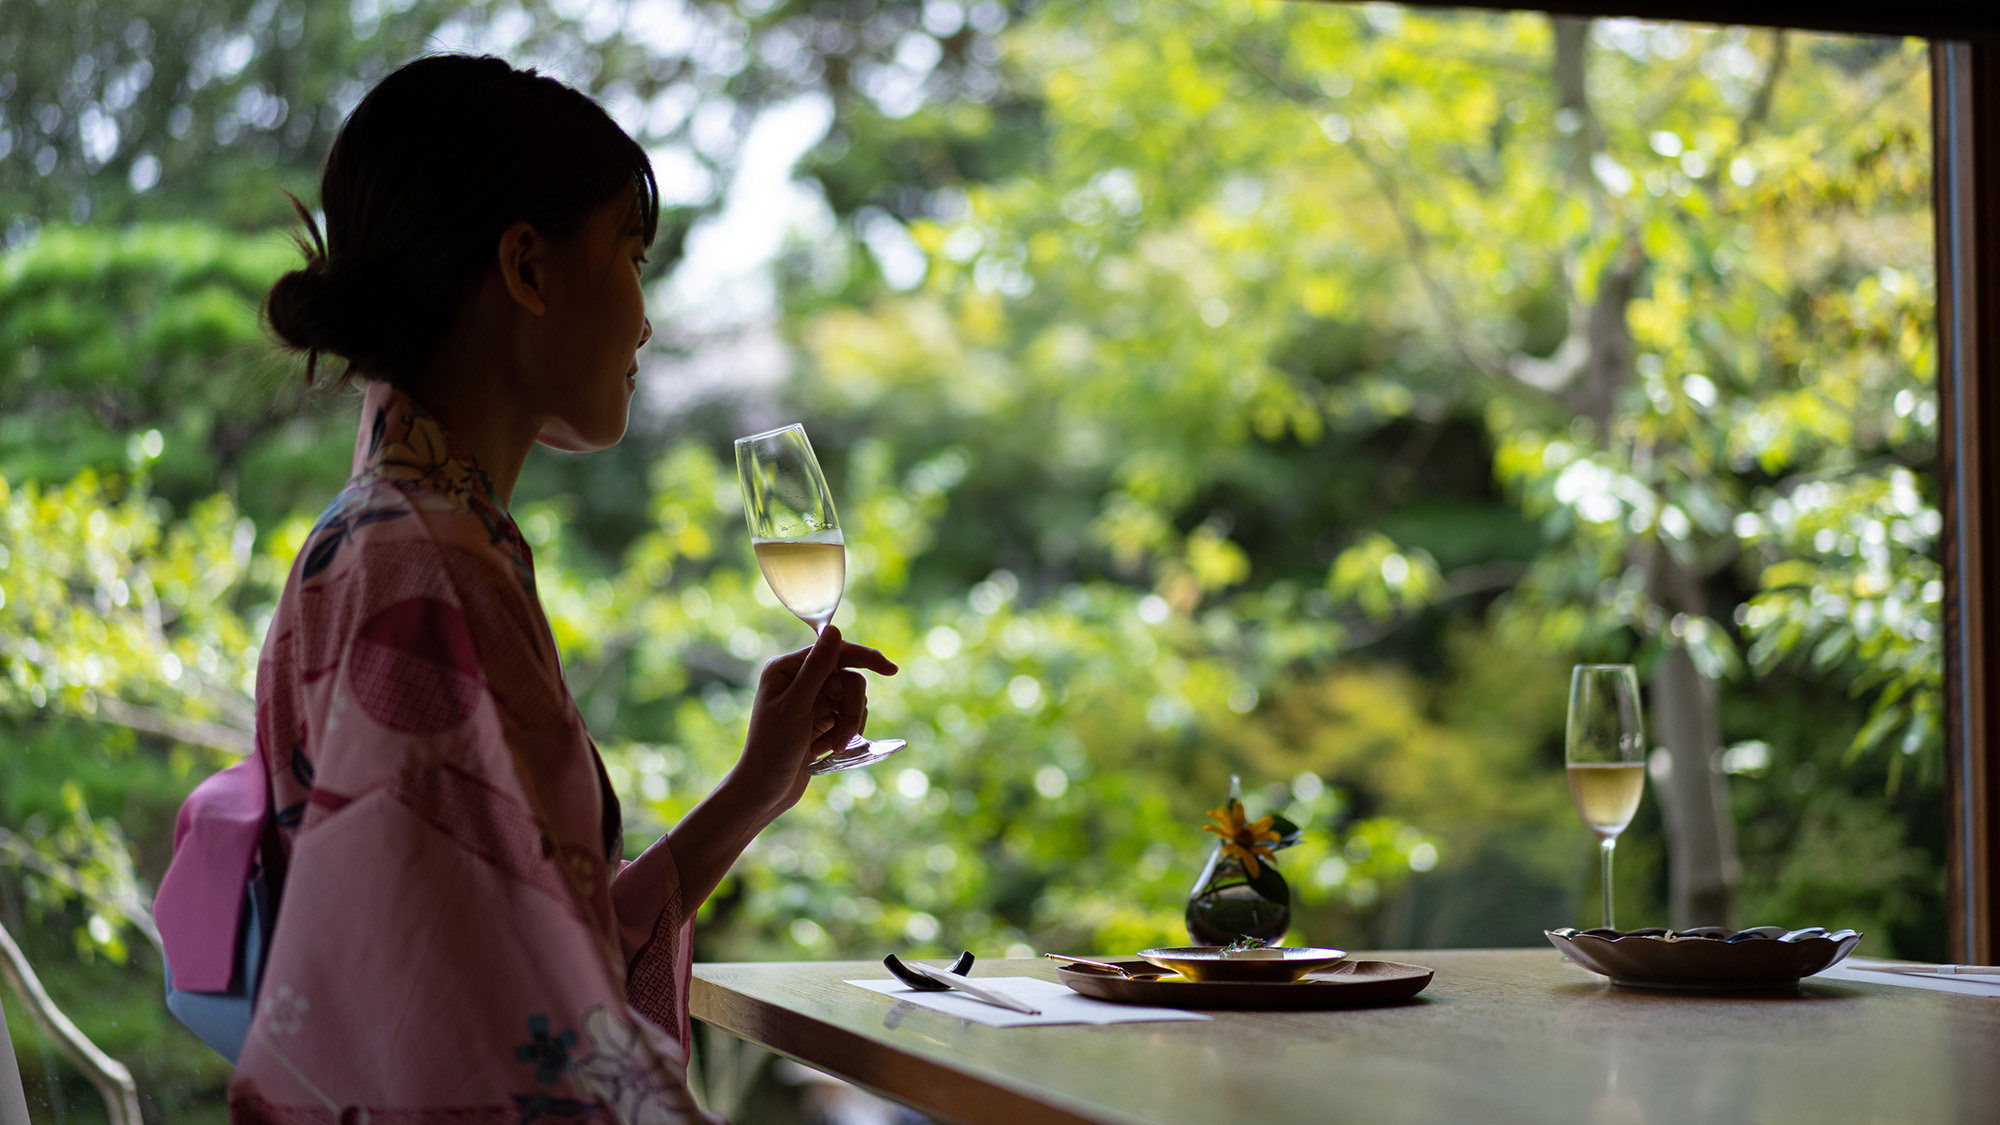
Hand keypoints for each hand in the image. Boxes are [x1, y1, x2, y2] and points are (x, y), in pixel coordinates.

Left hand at [733, 625, 897, 821]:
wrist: (766, 789)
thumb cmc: (773, 748)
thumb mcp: (796, 706)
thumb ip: (817, 669)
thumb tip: (835, 629)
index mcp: (786, 668)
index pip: (834, 652)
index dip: (864, 658)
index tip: (891, 670)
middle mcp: (798, 679)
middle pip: (848, 680)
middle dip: (849, 711)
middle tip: (840, 739)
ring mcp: (811, 699)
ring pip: (852, 700)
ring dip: (847, 726)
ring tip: (830, 748)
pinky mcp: (820, 718)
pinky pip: (849, 716)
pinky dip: (844, 733)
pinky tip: (825, 750)